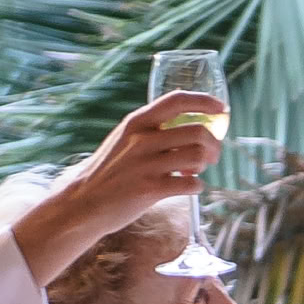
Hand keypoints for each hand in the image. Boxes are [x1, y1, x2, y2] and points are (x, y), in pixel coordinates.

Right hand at [8, 94, 226, 283]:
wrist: (82, 203)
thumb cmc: (109, 171)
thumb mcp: (124, 140)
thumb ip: (151, 131)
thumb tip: (190, 125)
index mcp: (137, 122)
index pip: (177, 100)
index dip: (204, 101)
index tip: (221, 108)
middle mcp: (142, 139)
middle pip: (198, 132)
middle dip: (214, 144)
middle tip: (212, 155)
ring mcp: (146, 165)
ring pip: (198, 156)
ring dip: (206, 165)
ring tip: (196, 171)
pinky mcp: (150, 190)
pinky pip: (191, 184)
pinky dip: (197, 186)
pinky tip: (189, 187)